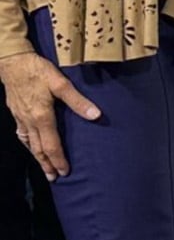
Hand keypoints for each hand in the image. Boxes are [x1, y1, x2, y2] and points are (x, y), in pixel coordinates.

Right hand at [0, 51, 99, 178]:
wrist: (12, 61)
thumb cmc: (38, 70)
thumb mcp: (61, 83)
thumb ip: (78, 101)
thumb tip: (96, 116)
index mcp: (42, 116)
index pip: (51, 145)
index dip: (58, 160)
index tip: (65, 172)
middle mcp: (30, 121)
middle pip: (38, 148)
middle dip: (47, 164)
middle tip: (54, 178)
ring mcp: (20, 117)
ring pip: (29, 143)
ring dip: (37, 157)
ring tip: (43, 168)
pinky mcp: (16, 112)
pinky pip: (21, 133)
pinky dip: (27, 143)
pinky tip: (30, 145)